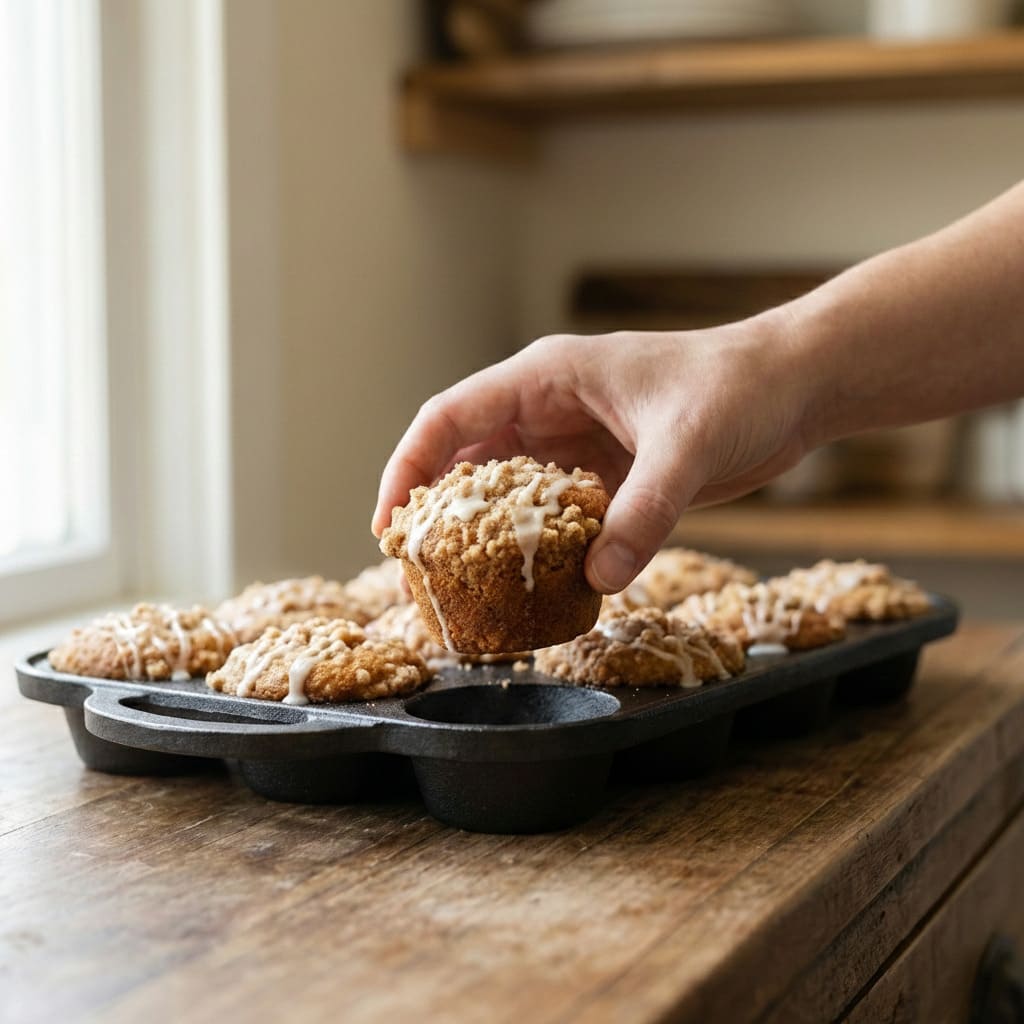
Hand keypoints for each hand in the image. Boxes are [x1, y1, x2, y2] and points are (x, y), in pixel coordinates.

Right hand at [372, 312, 812, 592]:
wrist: (795, 387)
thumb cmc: (740, 388)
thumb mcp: (687, 445)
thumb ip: (642, 511)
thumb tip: (596, 578)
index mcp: (546, 379)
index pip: (449, 418)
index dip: (408, 469)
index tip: (389, 525)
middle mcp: (549, 410)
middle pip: (468, 462)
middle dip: (440, 514)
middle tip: (420, 574)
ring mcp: (576, 445)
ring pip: (509, 495)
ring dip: (489, 538)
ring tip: (467, 590)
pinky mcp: (606, 476)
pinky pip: (556, 518)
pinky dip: (541, 549)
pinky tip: (536, 585)